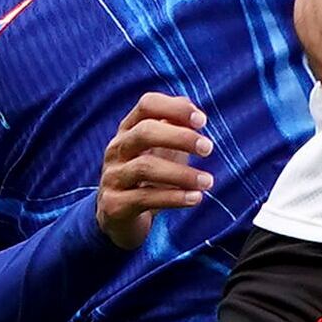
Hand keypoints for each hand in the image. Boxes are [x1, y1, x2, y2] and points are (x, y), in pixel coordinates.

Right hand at [97, 93, 214, 249]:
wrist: (118, 216)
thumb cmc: (148, 175)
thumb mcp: (163, 148)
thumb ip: (178, 127)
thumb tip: (197, 115)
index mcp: (129, 129)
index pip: (147, 105)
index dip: (175, 109)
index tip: (202, 121)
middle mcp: (117, 149)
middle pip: (145, 132)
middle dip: (180, 138)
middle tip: (208, 148)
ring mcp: (112, 176)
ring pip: (145, 167)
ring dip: (182, 174)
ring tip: (208, 181)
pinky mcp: (114, 205)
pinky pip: (144, 198)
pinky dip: (174, 198)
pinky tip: (195, 198)